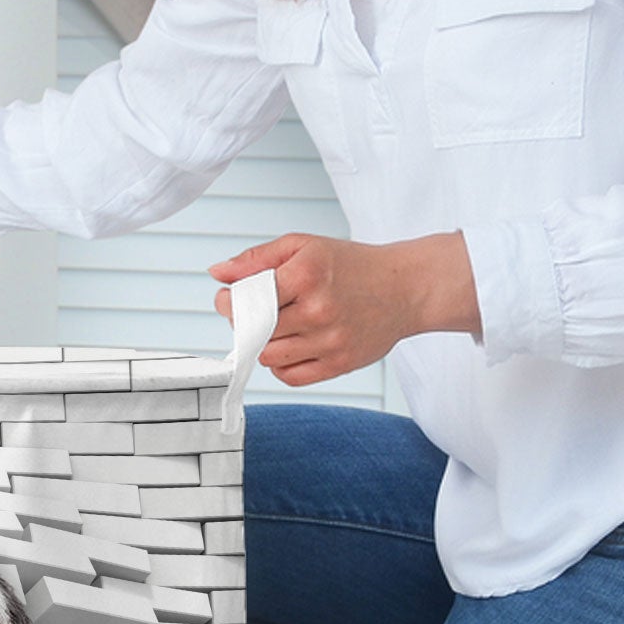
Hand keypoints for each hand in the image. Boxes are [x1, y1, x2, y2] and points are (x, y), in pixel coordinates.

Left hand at [207, 231, 479, 384]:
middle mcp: (318, 310)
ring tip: (276, 328)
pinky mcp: (341, 364)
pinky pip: (291, 376)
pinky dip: (281, 365)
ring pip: (268, 357)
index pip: (246, 300)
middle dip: (244, 322)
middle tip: (254, 312)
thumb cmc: (351, 265)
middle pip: (254, 331)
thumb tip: (218, 273)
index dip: (229, 302)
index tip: (228, 298)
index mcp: (306, 275)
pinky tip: (291, 346)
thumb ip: (257, 258)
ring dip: (262, 344)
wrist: (405, 288)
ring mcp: (331, 340)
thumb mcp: (303, 246)